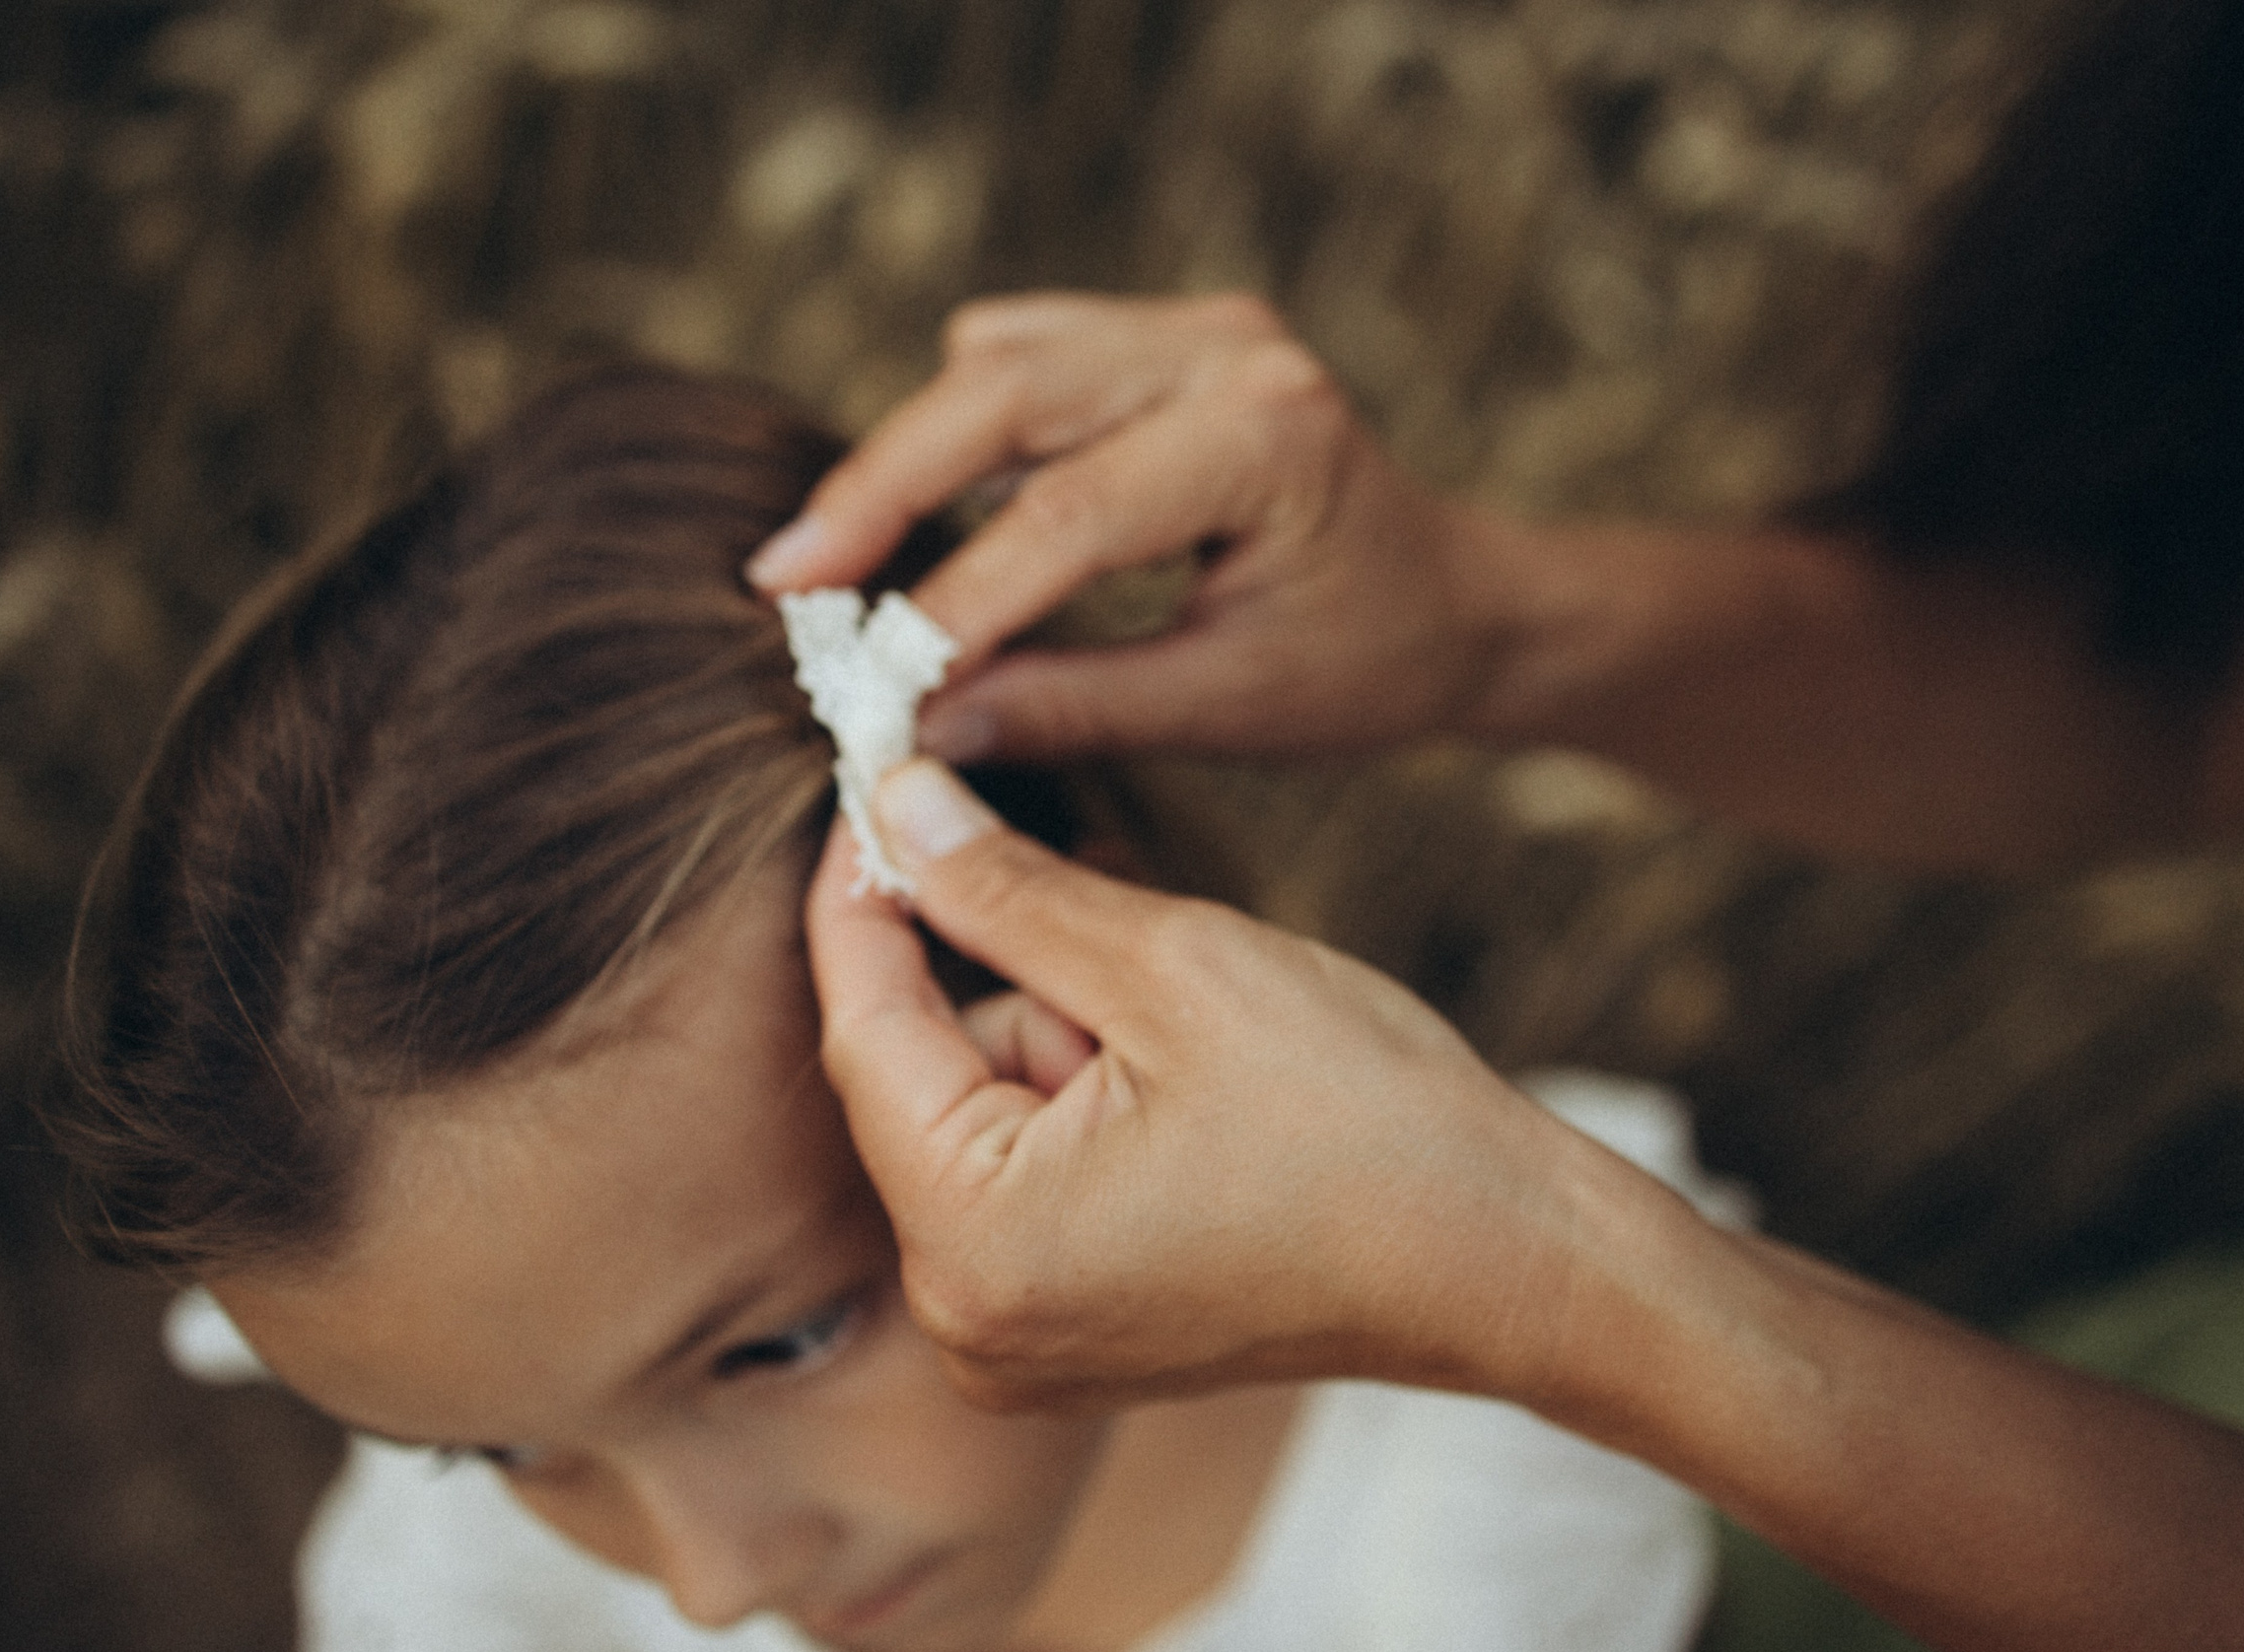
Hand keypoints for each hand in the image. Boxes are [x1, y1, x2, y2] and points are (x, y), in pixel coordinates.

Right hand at [748, 292, 1506, 763]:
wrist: (1461, 601)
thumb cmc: (1365, 666)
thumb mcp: (1228, 706)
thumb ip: (1071, 708)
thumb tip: (917, 733)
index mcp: (1266, 439)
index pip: (1066, 516)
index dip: (949, 601)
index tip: (858, 682)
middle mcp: (1228, 352)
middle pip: (1002, 389)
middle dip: (879, 489)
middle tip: (782, 584)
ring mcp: (1197, 327)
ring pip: (999, 360)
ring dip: (910, 456)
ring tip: (833, 566)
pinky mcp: (1166, 335)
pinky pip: (1025, 355)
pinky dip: (962, 431)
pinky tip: (927, 514)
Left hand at [803, 758, 1588, 1408]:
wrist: (1514, 1261)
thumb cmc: (1370, 1126)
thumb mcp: (1173, 970)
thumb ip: (1010, 891)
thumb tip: (896, 806)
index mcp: (975, 1246)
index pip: (863, 1029)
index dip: (865, 891)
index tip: (876, 782)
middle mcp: (970, 1320)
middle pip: (926, 1075)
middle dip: (1017, 977)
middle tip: (1137, 934)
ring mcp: (1023, 1336)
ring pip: (986, 1111)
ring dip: (1068, 1030)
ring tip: (1201, 1031)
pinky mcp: (1078, 1327)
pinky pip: (1031, 1170)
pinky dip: (1090, 1090)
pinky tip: (1190, 1068)